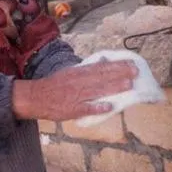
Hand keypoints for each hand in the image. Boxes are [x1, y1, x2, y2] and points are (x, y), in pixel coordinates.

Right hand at [12, 60, 137, 121]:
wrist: (35, 97)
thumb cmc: (54, 85)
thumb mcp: (70, 72)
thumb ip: (86, 70)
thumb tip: (103, 62)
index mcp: (78, 72)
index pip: (101, 67)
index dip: (116, 65)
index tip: (131, 63)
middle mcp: (79, 82)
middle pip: (102, 76)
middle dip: (120, 73)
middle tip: (136, 71)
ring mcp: (76, 96)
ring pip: (97, 90)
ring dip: (113, 87)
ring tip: (128, 84)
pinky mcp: (72, 109)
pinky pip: (87, 108)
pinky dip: (97, 107)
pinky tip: (110, 106)